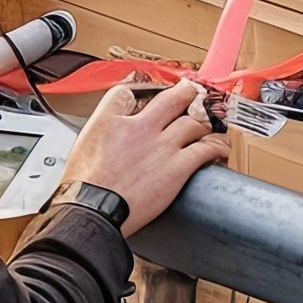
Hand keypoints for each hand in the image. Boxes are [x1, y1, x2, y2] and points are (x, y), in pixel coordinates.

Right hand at [65, 80, 232, 235]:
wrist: (93, 210)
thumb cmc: (83, 188)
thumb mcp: (81, 147)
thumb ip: (99, 134)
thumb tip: (107, 137)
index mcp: (112, 120)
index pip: (128, 93)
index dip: (141, 93)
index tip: (149, 97)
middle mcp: (141, 127)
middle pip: (172, 98)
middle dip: (186, 93)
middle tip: (193, 92)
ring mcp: (162, 146)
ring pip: (195, 122)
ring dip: (206, 123)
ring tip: (212, 125)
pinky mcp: (177, 167)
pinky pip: (206, 149)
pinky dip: (217, 147)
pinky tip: (220, 149)